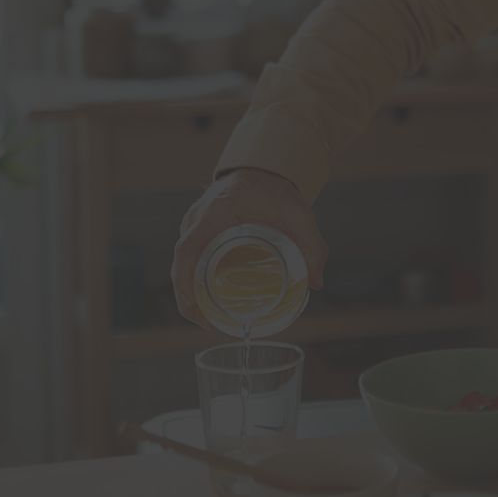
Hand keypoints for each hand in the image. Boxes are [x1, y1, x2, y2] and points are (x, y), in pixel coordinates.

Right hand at [172, 168, 327, 328]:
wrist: (262, 170)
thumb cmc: (277, 189)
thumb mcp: (298, 214)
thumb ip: (312, 245)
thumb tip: (316, 282)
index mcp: (215, 213)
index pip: (186, 251)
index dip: (184, 284)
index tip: (197, 310)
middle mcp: (197, 220)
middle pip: (180, 264)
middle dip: (187, 300)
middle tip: (211, 326)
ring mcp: (194, 225)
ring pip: (183, 264)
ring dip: (189, 293)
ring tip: (211, 321)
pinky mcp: (198, 232)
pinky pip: (189, 260)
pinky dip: (194, 282)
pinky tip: (209, 302)